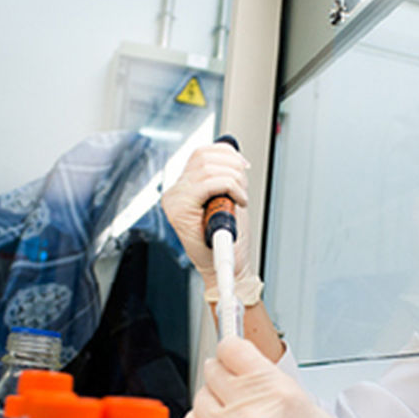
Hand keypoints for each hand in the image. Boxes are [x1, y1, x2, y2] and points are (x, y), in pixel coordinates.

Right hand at [160, 143, 254, 292]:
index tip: (243, 165)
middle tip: (243, 187)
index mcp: (184, 186)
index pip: (201, 153)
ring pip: (208, 168)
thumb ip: (225, 174)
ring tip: (240, 198)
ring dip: (234, 180)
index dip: (227, 153)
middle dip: (233, 167)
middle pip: (204, 156)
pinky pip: (209, 184)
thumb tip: (232, 150)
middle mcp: (175, 191)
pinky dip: (231, 188)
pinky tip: (237, 201)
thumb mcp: (229, 198)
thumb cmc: (229, 237)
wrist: (228, 267)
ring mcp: (175, 200)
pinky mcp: (179, 210)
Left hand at [180, 337, 402, 417]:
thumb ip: (269, 389)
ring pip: (200, 402)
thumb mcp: (310, 411)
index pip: (232, 350)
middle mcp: (254, 415)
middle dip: (223, 380)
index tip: (230, 356)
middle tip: (235, 393)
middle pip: (212, 374)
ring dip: (213, 407)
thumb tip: (239, 373)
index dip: (230, 352)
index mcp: (282, 394)